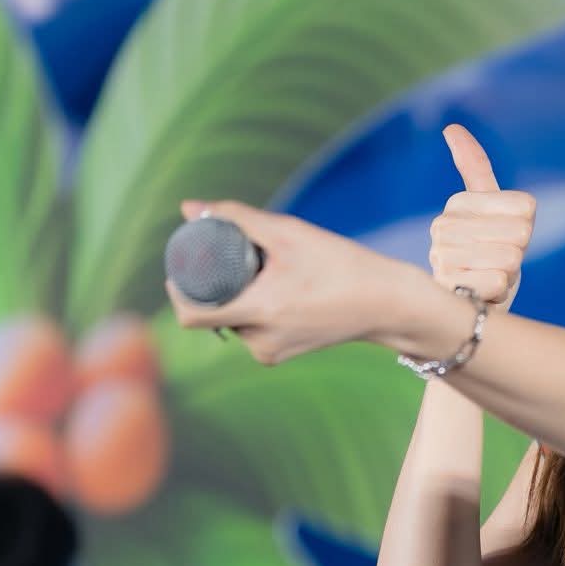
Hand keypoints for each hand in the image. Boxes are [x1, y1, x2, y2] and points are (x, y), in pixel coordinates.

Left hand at [164, 201, 404, 364]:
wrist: (386, 304)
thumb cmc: (340, 264)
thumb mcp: (289, 233)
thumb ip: (236, 218)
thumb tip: (190, 209)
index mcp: (261, 312)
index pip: (192, 316)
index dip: (178, 291)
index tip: (181, 268)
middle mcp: (261, 342)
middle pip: (213, 312)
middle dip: (215, 285)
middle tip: (232, 257)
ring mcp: (270, 353)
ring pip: (232, 320)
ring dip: (237, 295)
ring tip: (268, 273)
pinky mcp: (280, 355)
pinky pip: (250, 328)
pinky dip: (254, 308)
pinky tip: (279, 291)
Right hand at [432, 125, 535, 311]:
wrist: (465, 309)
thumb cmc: (484, 256)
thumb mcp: (490, 211)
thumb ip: (474, 168)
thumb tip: (450, 128)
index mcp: (458, 203)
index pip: (526, 208)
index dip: (524, 228)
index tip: (503, 238)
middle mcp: (442, 226)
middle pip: (520, 233)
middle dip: (516, 254)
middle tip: (496, 262)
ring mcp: (441, 257)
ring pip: (510, 258)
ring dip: (507, 275)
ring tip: (487, 277)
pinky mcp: (447, 287)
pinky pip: (499, 283)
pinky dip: (497, 293)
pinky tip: (480, 295)